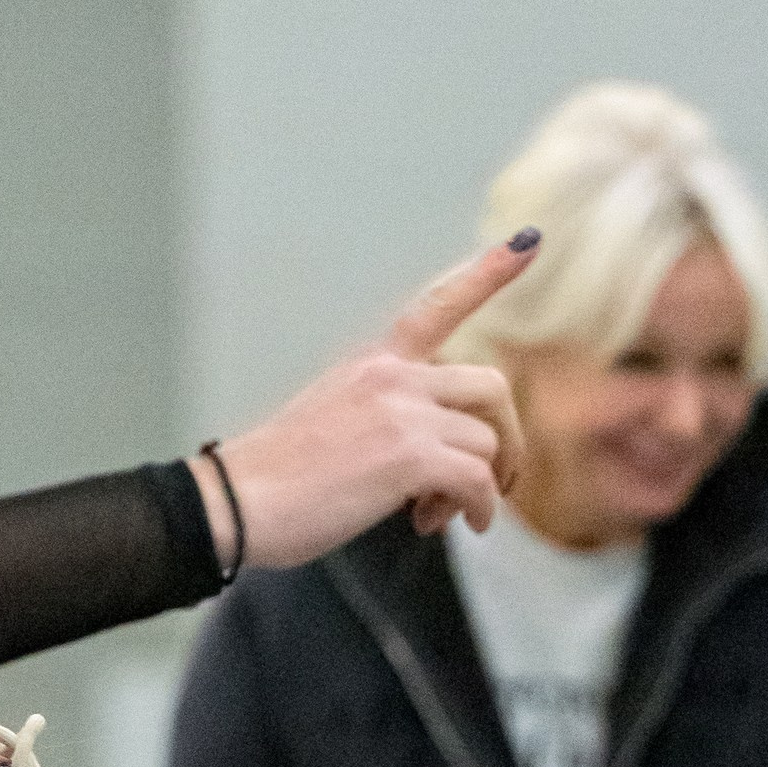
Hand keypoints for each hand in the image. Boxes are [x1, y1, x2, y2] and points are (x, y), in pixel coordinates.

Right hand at [195, 237, 540, 571]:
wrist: (238, 502)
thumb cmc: (274, 480)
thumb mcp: (331, 422)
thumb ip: (384, 418)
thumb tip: (433, 461)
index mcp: (373, 364)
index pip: (438, 306)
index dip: (489, 273)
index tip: (530, 241)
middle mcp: (393, 376)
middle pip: (491, 387)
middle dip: (506, 437)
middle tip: (494, 480)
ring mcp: (403, 412)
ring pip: (487, 442)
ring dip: (479, 488)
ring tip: (437, 514)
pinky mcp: (409, 455)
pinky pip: (478, 480)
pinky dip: (479, 509)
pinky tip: (459, 525)